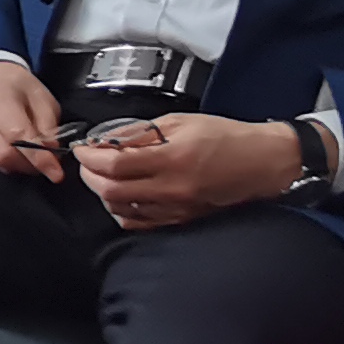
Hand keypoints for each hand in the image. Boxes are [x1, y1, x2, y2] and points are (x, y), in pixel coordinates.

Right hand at [0, 57, 71, 182]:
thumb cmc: (19, 88)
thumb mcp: (42, 98)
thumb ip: (48, 127)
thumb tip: (50, 158)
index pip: (17, 134)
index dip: (38, 157)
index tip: (56, 173)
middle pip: (2, 153)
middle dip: (27, 164)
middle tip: (43, 162)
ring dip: (16, 164)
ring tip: (27, 153)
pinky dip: (1, 162)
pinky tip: (7, 148)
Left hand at [69, 111, 298, 230]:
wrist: (261, 162)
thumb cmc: (226, 137)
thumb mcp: (181, 122)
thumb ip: (141, 133)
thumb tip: (107, 140)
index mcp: (171, 158)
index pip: (114, 164)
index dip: (90, 157)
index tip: (82, 149)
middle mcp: (171, 187)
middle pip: (111, 190)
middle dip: (90, 176)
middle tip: (87, 162)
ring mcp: (176, 208)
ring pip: (121, 209)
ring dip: (104, 192)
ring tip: (103, 176)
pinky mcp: (181, 219)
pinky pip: (139, 222)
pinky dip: (122, 209)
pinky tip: (121, 195)